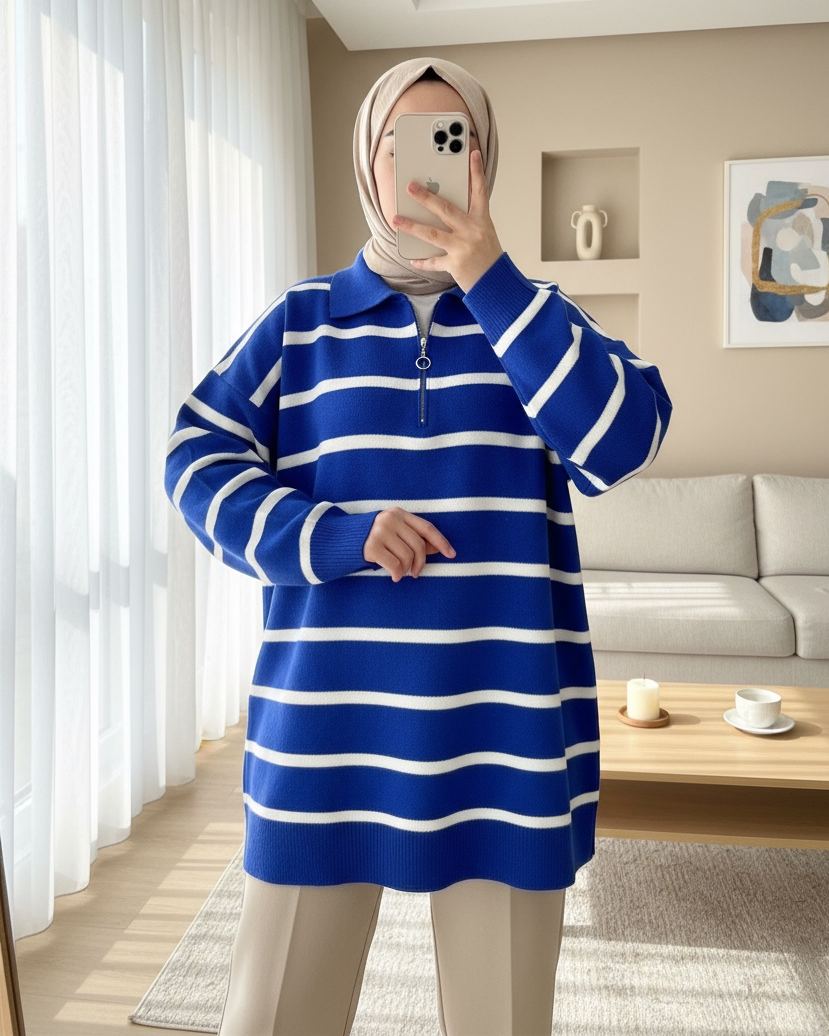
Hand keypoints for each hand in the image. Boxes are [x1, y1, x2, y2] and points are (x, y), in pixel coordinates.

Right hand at [363, 507, 455, 581]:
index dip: (441, 542)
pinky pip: (395, 565)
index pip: (427, 528)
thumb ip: (413, 538)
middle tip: (415, 573)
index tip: (451, 554)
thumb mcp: (393, 532)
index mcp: (398, 514)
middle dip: (421, 562)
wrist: (339, 540)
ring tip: (400, 572)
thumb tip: (437, 549)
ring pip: (407, 556)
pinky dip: (397, 574)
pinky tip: (393, 576)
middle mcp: (390, 519)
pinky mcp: (372, 547)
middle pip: (418, 545)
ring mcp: (380, 532)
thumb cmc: (371, 537)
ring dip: (407, 569)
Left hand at [391, 149, 503, 292]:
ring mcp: (463, 247)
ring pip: (432, 233)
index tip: (473, 154)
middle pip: (445, 209)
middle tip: (411, 186)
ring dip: (412, 226)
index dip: (477, 172)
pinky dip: (422, 261)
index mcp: (482, 221)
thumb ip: (468, 223)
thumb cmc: (490, 260)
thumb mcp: (484, 235)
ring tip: (396, 220)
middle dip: (426, 197)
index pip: (480, 191)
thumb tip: (442, 212)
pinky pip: (433, 261)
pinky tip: (411, 259)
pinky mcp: (455, 264)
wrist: (497, 285)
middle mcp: (472, 231)